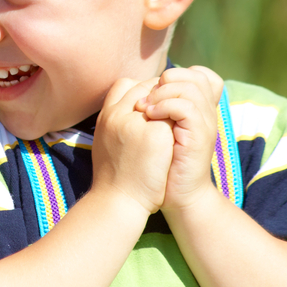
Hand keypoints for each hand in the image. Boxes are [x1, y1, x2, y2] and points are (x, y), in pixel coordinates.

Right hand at [91, 78, 175, 215]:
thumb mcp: (107, 142)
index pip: (126, 84)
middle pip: (146, 87)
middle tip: (172, 111)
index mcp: (106, 115)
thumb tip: (134, 110)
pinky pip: (173, 116)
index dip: (144, 90)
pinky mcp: (156, 134)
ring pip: (162, 98)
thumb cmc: (114, 177)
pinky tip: (180, 138)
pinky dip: (178, 124)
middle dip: (162, 94)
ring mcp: (137, 122)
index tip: (154, 104)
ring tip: (176, 125)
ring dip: (170, 108)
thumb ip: (117, 123)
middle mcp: (119, 114)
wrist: (118, 202)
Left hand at [138, 66, 223, 211]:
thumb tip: (141, 88)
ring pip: (190, 88)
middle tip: (146, 98)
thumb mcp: (161, 131)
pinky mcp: (201, 136)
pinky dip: (165, 106)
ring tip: (145, 107)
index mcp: (200, 109)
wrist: (178, 196)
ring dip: (162, 92)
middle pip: (196, 76)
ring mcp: (206, 124)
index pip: (198, 74)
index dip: (175, 75)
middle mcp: (207, 113)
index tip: (152, 92)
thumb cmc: (164, 165)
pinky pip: (186, 107)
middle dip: (166, 81)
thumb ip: (160, 109)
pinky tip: (149, 116)